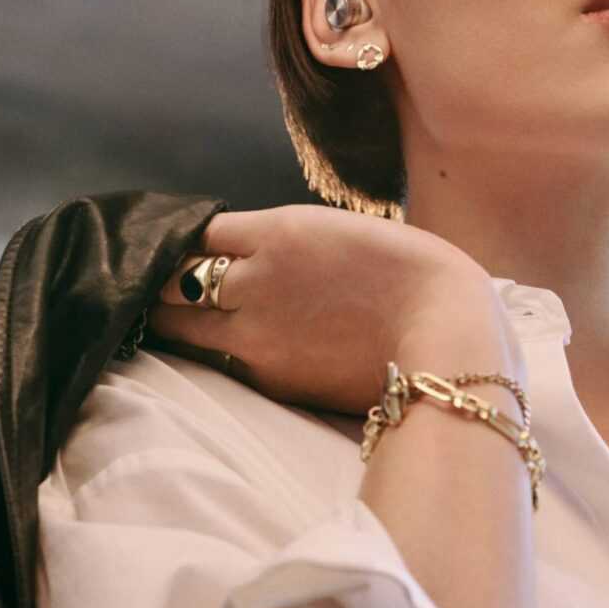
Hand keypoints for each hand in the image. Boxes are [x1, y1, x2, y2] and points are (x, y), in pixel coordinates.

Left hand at [148, 204, 503, 415]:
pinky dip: (213, 350)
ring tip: (179, 318)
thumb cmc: (412, 271)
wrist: (445, 334)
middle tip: (166, 285)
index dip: (186, 239)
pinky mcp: (270, 376)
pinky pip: (219, 359)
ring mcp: (256, 333)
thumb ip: (288, 242)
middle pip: (169, 279)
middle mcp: (255, 280)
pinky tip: (225, 346)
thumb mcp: (342, 232)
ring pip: (178, 325)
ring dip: (174, 319)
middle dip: (163, 280)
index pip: (196, 231)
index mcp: (278, 232)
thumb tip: (250, 253)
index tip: (187, 246)